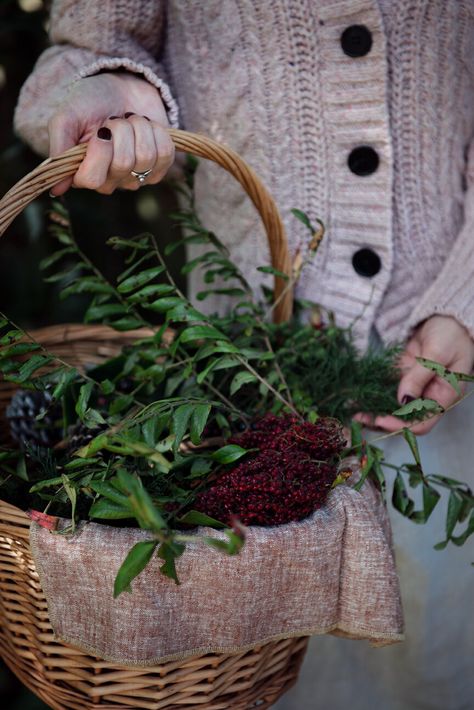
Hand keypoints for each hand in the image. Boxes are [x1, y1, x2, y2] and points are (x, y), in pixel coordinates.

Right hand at [48, 72, 174, 194]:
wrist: (121, 88)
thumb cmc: (90, 103)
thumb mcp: (67, 117)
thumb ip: (59, 147)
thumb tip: (56, 189)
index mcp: (83, 174)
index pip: (92, 179)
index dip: (99, 152)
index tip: (100, 130)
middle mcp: (110, 182)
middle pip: (123, 163)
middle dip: (121, 130)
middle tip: (114, 120)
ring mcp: (136, 178)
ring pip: (146, 157)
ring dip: (139, 128)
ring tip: (130, 121)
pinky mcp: (159, 169)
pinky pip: (165, 155)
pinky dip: (157, 132)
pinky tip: (146, 128)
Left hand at [355, 315, 473, 434]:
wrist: (447, 317)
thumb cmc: (451, 335)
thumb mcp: (437, 354)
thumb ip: (419, 377)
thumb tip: (403, 400)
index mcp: (443, 398)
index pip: (421, 424)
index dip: (400, 426)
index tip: (379, 420)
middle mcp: (427, 397)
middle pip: (402, 420)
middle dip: (380, 420)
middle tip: (357, 418)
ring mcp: (413, 388)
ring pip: (390, 407)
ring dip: (372, 410)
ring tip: (351, 410)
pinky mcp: (401, 377)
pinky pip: (384, 390)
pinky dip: (370, 394)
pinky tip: (355, 395)